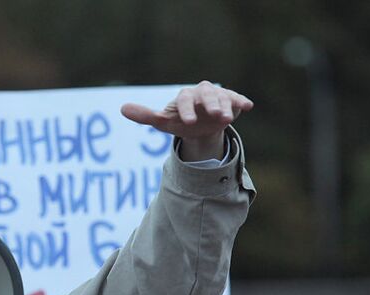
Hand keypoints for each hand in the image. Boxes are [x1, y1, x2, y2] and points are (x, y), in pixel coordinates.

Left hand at [121, 81, 253, 159]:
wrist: (199, 126)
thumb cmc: (179, 121)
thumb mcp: (162, 121)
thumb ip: (144, 115)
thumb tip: (122, 108)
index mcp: (184, 96)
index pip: (184, 100)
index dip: (186, 110)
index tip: (187, 122)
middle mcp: (201, 92)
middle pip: (206, 95)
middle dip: (211, 105)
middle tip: (215, 116)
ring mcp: (218, 95)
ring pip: (223, 98)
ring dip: (227, 107)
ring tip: (228, 119)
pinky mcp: (232, 100)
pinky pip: (237, 99)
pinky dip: (241, 102)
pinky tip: (248, 106)